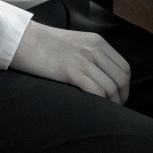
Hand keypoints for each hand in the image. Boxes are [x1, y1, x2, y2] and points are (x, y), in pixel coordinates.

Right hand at [9, 20, 130, 102]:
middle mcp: (94, 49)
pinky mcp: (71, 70)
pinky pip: (95, 90)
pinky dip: (100, 103)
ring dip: (112, 104)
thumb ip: (92, 54)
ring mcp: (83, 59)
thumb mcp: (77, 43)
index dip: (126, 86)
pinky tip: (96, 109)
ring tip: (107, 113)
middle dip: (122, 97)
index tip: (120, 98)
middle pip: (121, 78)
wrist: (25, 40)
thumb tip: (104, 76)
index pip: (124, 67)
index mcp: (98, 42)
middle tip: (116, 109)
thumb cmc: (48, 45)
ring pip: (111, 87)